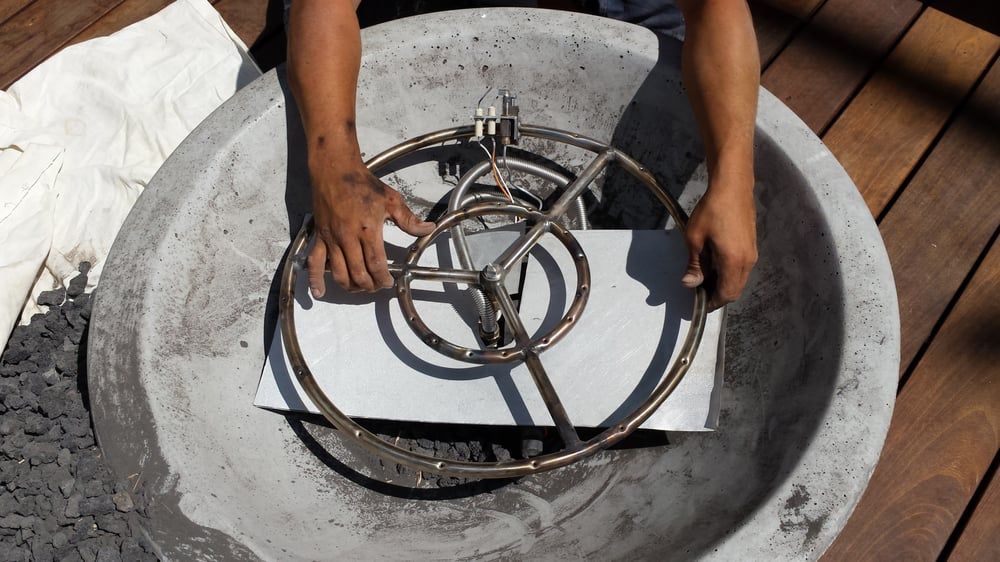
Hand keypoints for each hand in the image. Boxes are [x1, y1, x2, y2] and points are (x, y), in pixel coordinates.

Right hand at [308, 163, 433, 295]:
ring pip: (339, 273)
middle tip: (377, 286)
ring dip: (351, 286)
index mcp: (367, 229)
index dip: (384, 278)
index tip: (389, 282)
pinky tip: (319, 293)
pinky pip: (314, 262)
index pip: (376, 264)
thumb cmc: (363, 185)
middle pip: (358, 273)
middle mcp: (348, 238)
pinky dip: (315, 280)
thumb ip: (409, 219)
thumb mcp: (391, 199)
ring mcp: (332, 239)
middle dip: (370, 285)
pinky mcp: (319, 237)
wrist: (335, 170)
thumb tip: (428, 229)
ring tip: (360, 287)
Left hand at [681, 181, 757, 309]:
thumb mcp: (695, 238)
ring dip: (724, 284)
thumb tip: (690, 284)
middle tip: (700, 290)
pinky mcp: (752, 246)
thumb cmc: (711, 210)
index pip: (726, 294)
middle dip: (718, 295)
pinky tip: (716, 264)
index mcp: (733, 262)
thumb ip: (694, 264)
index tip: (699, 302)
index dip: (713, 302)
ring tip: (705, 276)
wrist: (733, 187)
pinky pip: (742, 269)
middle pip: (735, 290)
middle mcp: (747, 261)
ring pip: (740, 280)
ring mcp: (752, 254)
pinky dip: (730, 274)